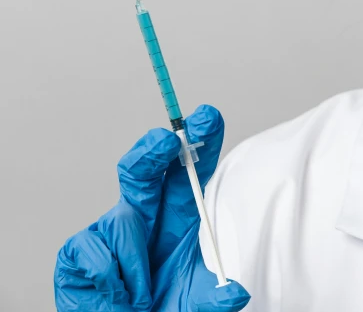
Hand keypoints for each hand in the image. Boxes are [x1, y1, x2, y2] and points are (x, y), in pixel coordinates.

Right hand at [54, 105, 249, 311]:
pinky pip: (94, 250)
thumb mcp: (197, 304)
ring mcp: (111, 230)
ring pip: (122, 221)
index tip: (208, 117)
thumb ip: (215, 299)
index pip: (192, 172)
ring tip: (144, 298)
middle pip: (145, 171)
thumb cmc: (165, 308)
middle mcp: (147, 216)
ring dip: (135, 263)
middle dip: (154, 150)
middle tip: (166, 140)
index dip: (201, 142)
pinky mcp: (79, 249)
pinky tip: (118, 297)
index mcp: (181, 218)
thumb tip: (236, 293)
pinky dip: (112, 278)